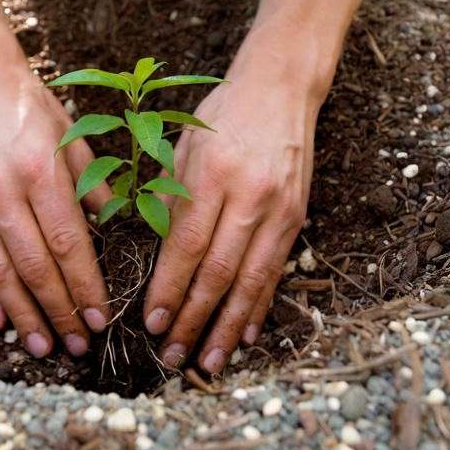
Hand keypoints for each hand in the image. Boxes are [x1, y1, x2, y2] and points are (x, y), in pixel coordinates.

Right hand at [0, 66, 111, 357]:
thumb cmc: (33, 108)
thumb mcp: (74, 139)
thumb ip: (95, 188)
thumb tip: (119, 234)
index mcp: (41, 171)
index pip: (68, 244)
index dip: (84, 287)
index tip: (100, 320)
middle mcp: (4, 190)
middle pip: (35, 266)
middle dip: (59, 311)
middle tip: (78, 347)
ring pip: (0, 271)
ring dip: (22, 315)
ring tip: (42, 347)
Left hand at [142, 51, 321, 374]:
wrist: (280, 88)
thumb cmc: (220, 118)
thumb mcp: (183, 149)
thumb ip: (170, 202)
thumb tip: (156, 261)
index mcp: (212, 175)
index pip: (187, 246)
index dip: (169, 289)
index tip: (151, 322)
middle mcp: (249, 196)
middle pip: (219, 271)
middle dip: (194, 319)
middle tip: (173, 355)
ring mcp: (278, 209)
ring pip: (251, 280)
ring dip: (229, 326)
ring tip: (210, 361)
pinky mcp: (297, 217)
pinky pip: (275, 271)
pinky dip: (259, 306)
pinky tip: (247, 335)